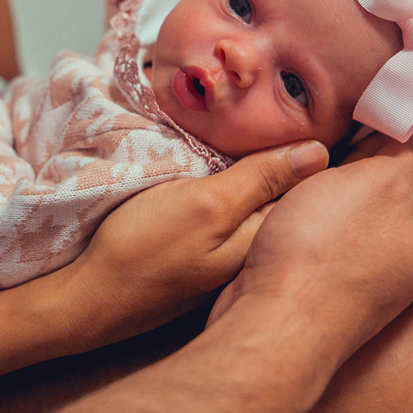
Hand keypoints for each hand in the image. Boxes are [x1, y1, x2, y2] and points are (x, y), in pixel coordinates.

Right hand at [56, 140, 329, 347]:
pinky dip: (234, 197)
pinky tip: (222, 177)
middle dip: (290, 163)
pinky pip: (234, 220)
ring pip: (260, 208)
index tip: (309, 113)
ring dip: (261, 177)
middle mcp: (259, 255)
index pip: (310, 188)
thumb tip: (321, 152)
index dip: (311, 150)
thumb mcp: (207, 203)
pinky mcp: (206, 262)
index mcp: (267, 238)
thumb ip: (261, 179)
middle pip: (288, 197)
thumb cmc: (145, 246)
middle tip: (283, 118)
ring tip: (254, 139)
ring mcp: (231, 262)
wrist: (90, 299)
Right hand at [208, 124, 412, 355]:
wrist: (274, 324)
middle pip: (409, 172)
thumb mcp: (381, 185)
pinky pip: (338, 212)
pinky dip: (330, 184)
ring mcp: (371, 260)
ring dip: (356, 157)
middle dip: (391, 130)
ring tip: (336, 113)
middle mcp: (412, 246)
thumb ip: (412, 151)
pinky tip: (309, 163)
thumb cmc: (327, 254)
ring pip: (369, 192)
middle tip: (371, 82)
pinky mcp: (332, 267)